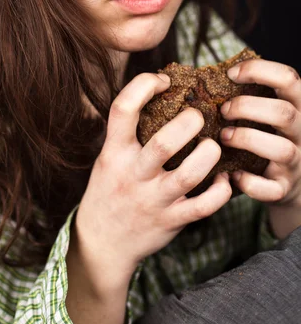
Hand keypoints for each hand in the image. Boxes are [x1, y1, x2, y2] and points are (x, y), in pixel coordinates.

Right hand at [72, 73, 231, 289]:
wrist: (101, 242)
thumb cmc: (110, 188)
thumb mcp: (109, 156)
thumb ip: (130, 131)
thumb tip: (163, 90)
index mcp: (114, 151)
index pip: (122, 108)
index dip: (145, 85)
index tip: (163, 81)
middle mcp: (133, 174)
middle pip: (164, 143)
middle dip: (189, 123)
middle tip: (197, 116)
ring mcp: (153, 200)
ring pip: (188, 175)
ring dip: (208, 155)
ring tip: (213, 146)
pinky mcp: (171, 221)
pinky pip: (203, 206)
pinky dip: (220, 191)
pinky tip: (223, 179)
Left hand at [220, 59, 300, 238]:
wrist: (290, 182)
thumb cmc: (266, 135)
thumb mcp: (267, 111)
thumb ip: (250, 94)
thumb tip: (206, 74)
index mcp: (296, 106)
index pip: (289, 78)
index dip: (259, 70)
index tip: (231, 74)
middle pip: (284, 113)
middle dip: (247, 107)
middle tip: (223, 110)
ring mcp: (295, 162)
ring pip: (282, 149)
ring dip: (247, 140)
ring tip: (224, 137)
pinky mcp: (284, 188)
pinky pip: (271, 189)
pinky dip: (250, 183)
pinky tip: (233, 175)